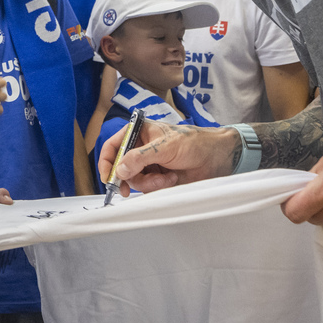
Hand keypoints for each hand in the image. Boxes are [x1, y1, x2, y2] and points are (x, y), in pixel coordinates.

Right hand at [98, 122, 239, 196]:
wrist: (215, 157)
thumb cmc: (193, 142)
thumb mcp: (165, 147)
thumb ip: (140, 157)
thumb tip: (120, 170)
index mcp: (139, 133)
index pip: (112, 146)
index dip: (106, 162)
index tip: (108, 177)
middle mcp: (141, 149)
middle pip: (121, 168)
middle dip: (130, 178)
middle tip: (128, 189)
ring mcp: (149, 165)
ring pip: (135, 181)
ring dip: (149, 182)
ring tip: (166, 177)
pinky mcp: (157, 178)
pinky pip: (147, 188)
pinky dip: (158, 186)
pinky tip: (171, 178)